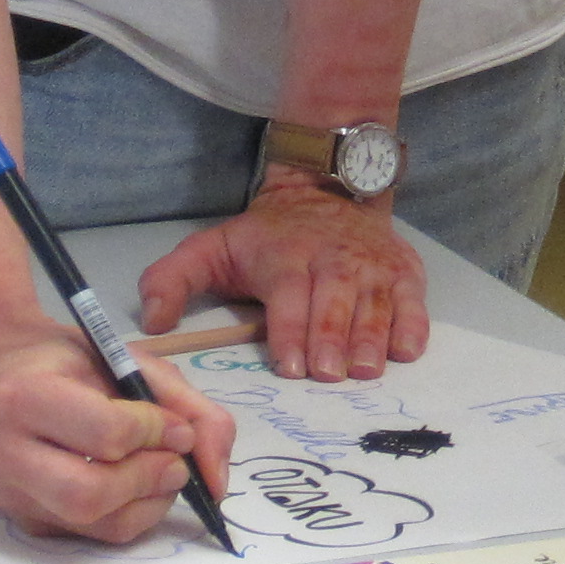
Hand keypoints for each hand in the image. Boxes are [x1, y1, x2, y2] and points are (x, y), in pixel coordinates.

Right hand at [0, 323, 236, 543]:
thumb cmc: (61, 359)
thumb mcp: (125, 357)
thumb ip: (186, 405)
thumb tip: (216, 478)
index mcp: (21, 396)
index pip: (105, 433)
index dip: (156, 433)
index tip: (177, 426)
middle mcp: (2, 452)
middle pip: (91, 494)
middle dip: (149, 480)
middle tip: (175, 462)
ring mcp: (7, 493)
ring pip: (92, 523)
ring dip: (146, 504)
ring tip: (160, 473)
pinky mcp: (19, 520)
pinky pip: (86, 535)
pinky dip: (126, 514)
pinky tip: (133, 485)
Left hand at [140, 180, 428, 381]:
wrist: (326, 189)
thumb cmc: (268, 236)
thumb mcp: (212, 248)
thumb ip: (172, 281)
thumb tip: (150, 323)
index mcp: (284, 257)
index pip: (289, 295)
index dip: (290, 330)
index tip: (290, 366)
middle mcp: (332, 260)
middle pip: (335, 302)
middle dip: (331, 339)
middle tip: (328, 374)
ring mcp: (372, 266)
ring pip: (376, 304)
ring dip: (371, 338)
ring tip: (364, 371)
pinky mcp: (403, 271)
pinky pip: (413, 300)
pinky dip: (413, 324)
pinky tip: (405, 350)